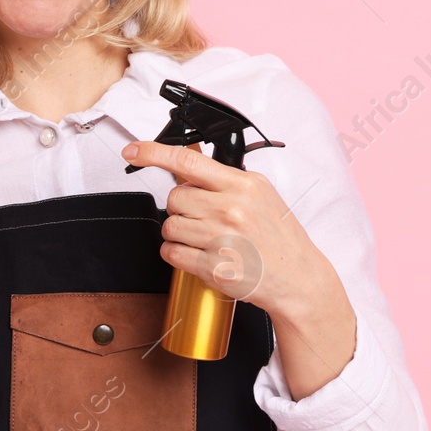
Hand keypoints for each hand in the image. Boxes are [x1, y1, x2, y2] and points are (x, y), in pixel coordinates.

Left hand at [121, 139, 357, 398]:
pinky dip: (177, 254)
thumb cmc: (278, 237)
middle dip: (181, 208)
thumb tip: (185, 164)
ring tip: (205, 239)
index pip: (187, 161)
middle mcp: (231, 209)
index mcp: (242, 185)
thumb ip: (223, 179)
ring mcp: (221, 239)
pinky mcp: (213, 267)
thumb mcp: (259, 194)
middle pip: (174, 198)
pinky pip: (172, 253)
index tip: (132, 151)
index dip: (152, 153)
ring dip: (179, 233)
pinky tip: (198, 254)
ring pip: (169, 226)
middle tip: (203, 218)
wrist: (298, 278)